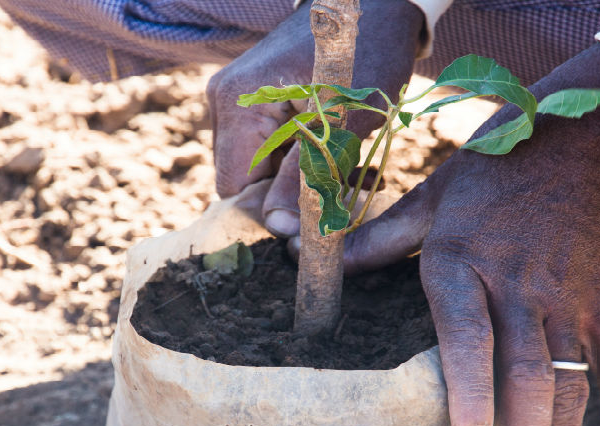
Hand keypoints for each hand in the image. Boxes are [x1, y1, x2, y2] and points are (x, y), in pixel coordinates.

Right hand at [206, 0, 424, 236]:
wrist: (374, 4)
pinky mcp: (255, 98)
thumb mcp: (342, 124)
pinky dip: (303, 155)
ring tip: (350, 163)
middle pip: (247, 179)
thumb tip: (279, 229)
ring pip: (263, 165)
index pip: (234, 189)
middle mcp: (225, 102)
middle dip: (294, 191)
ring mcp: (237, 99)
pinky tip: (337, 147)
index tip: (318, 206)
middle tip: (346, 185)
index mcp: (236, 106)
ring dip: (304, 175)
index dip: (273, 207)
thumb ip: (306, 178)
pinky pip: (271, 145)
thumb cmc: (365, 53)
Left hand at [341, 44, 599, 425]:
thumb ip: (379, 237)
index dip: (470, 392)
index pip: (466, 337)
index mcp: (461, 262)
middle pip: (525, 375)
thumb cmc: (492, 167)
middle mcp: (517, 284)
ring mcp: (567, 293)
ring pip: (571, 377)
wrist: (580, 135)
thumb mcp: (430, 195)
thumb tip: (310, 253)